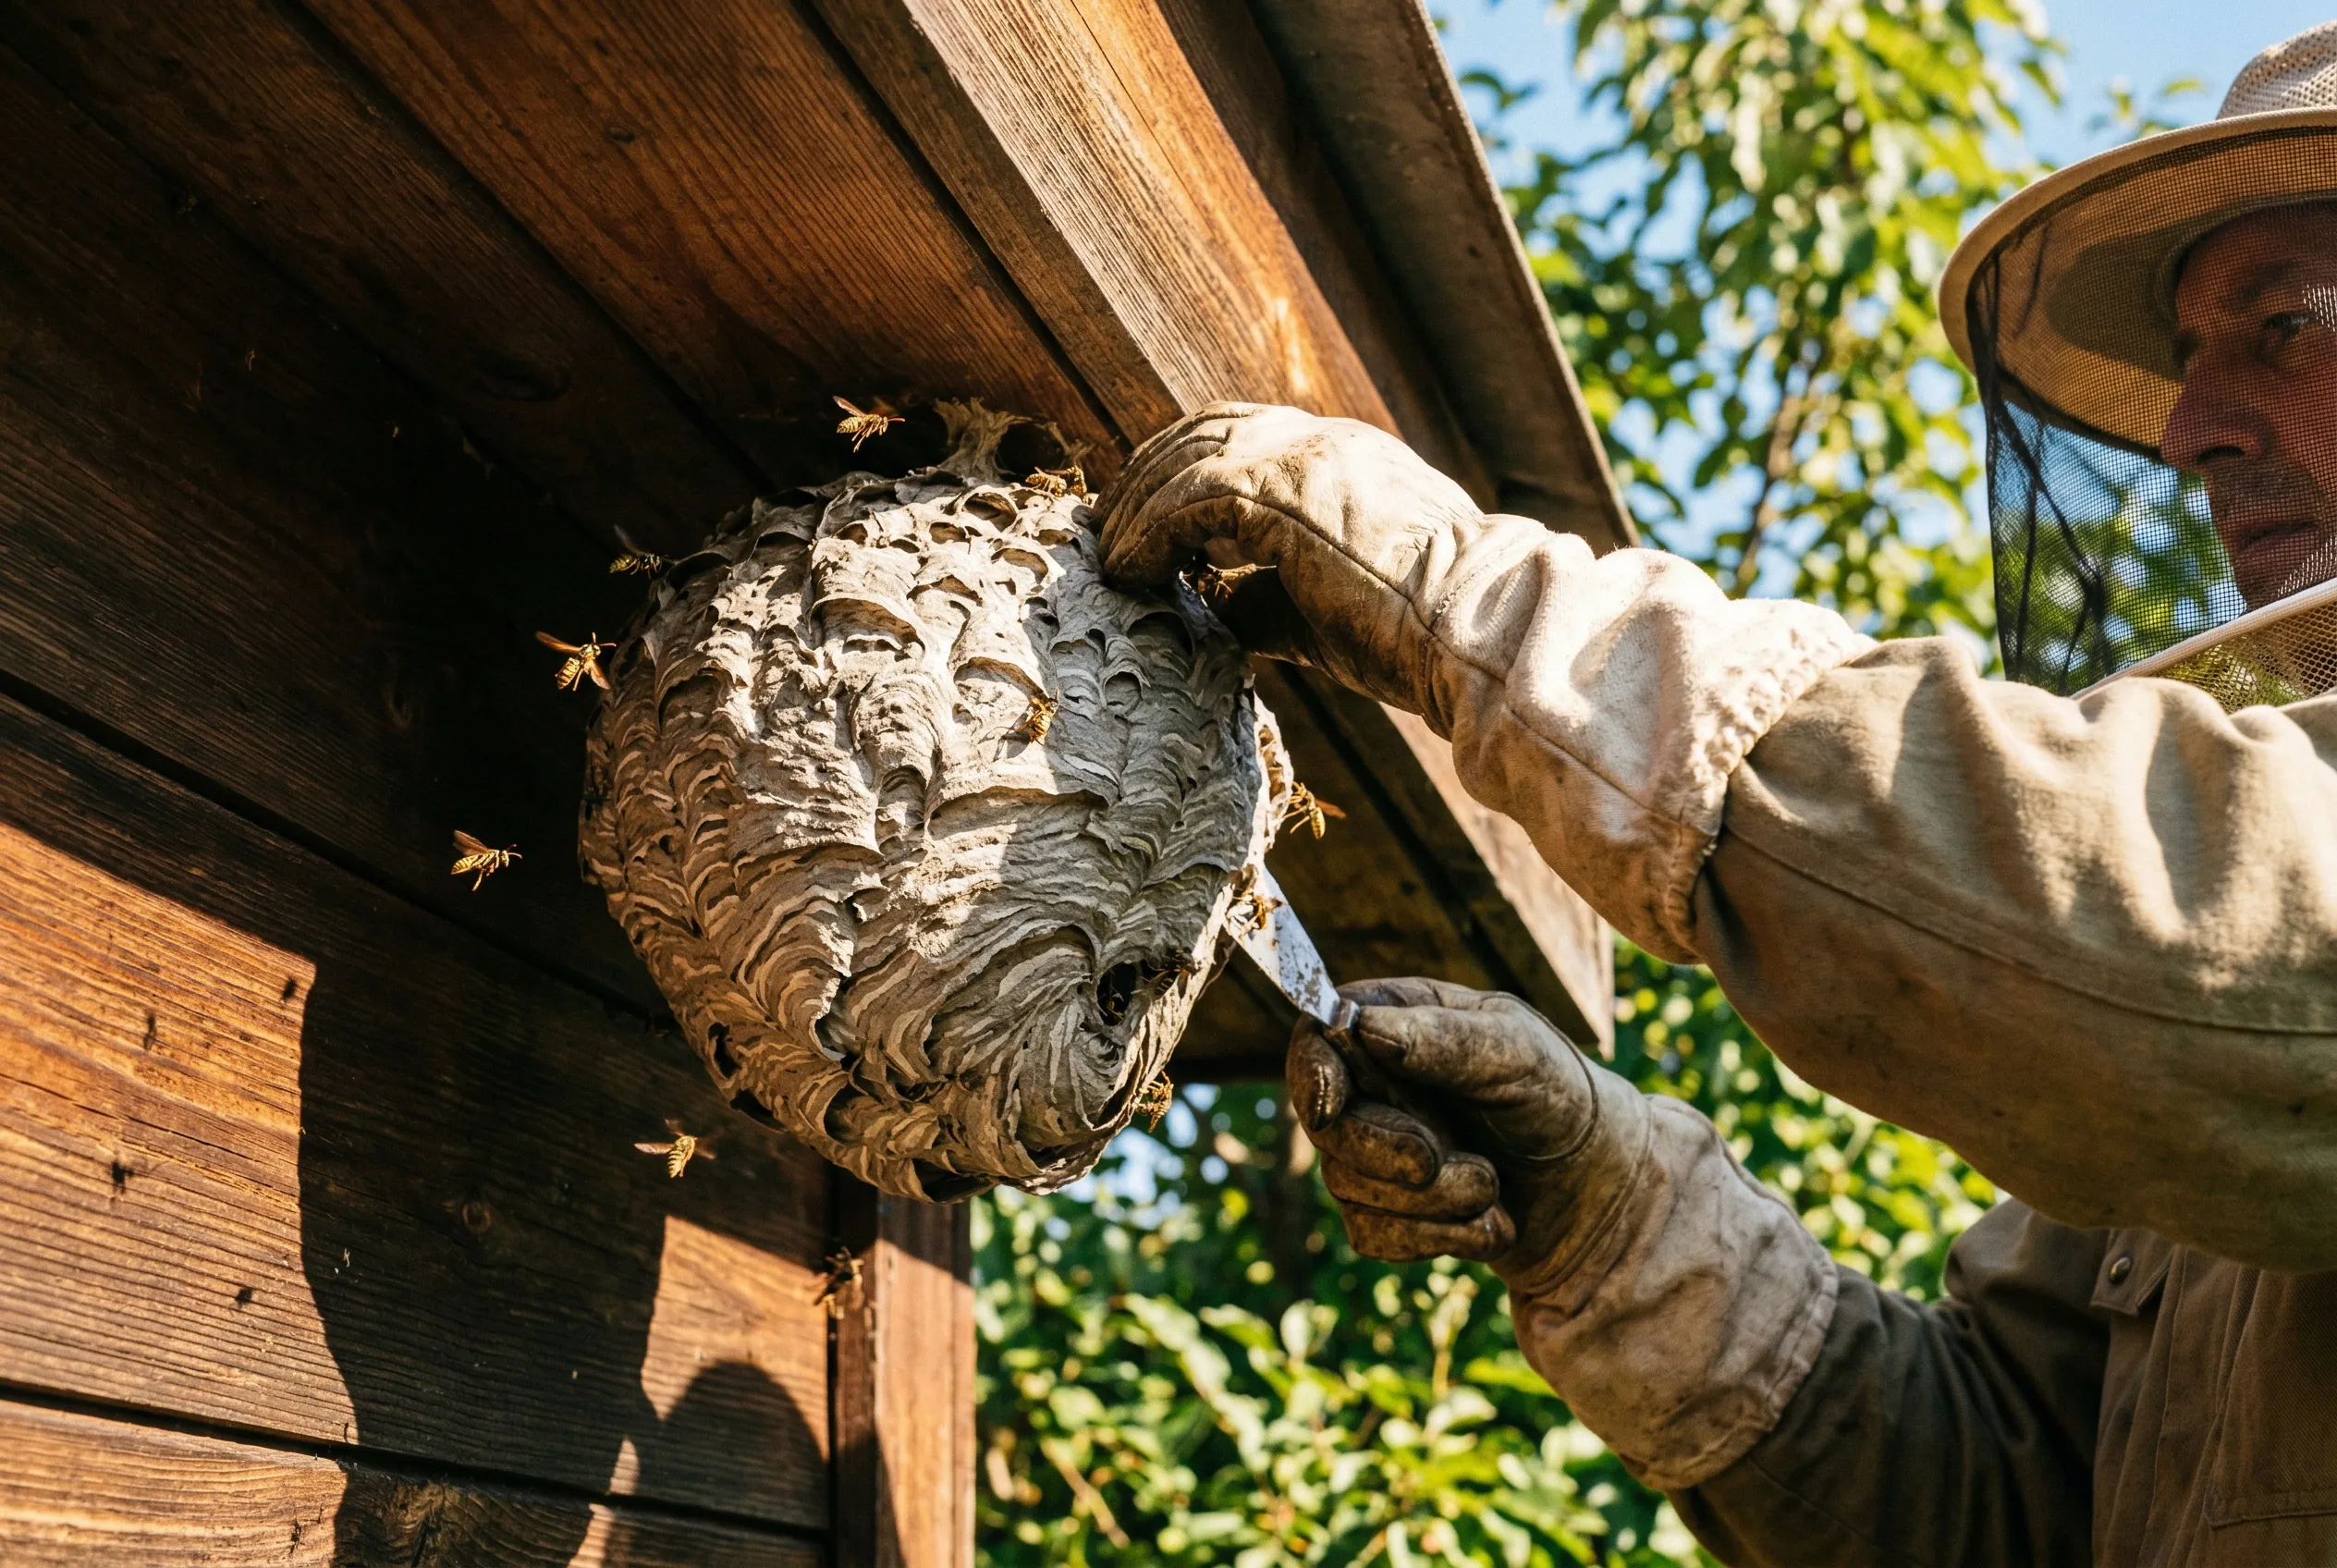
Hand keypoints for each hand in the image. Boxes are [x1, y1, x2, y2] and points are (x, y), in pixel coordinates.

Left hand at [1096, 403, 1490, 716]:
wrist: (1475, 627)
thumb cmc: (1416, 634)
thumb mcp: (1326, 607)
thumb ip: (1265, 595)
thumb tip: (1210, 606)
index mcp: (1343, 457)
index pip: (1244, 436)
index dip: (1184, 469)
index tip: (1148, 518)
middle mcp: (1321, 442)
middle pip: (1203, 431)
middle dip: (1146, 475)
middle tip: (1109, 528)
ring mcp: (1302, 458)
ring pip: (1185, 457)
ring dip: (1136, 507)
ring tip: (1109, 556)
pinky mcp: (1281, 492)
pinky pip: (1185, 498)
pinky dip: (1146, 532)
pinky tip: (1127, 571)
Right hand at [1289, 978, 1649, 1294]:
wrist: (1604, 1194)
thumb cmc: (1564, 1100)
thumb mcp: (1519, 1056)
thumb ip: (1445, 1039)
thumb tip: (1364, 1026)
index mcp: (1398, 1021)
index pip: (1318, 1036)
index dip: (1312, 1073)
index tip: (1332, 1106)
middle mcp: (1375, 1082)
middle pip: (1326, 1123)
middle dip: (1390, 1155)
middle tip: (1461, 1168)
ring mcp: (1376, 1147)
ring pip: (1348, 1186)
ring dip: (1431, 1203)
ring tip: (1495, 1192)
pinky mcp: (1387, 1211)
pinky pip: (1371, 1235)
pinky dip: (1435, 1239)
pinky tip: (1489, 1226)